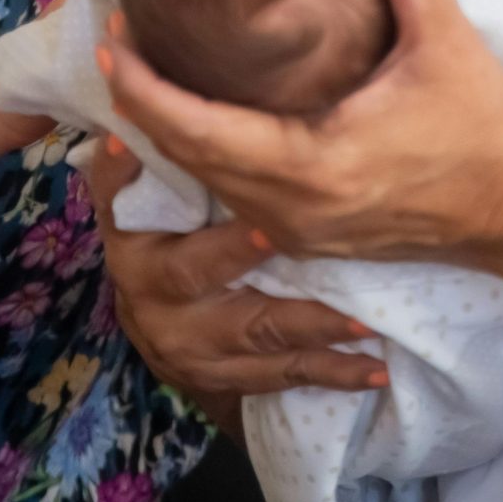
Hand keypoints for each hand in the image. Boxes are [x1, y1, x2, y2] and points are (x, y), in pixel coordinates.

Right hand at [83, 136, 385, 405]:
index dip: (227, 248)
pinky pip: (283, 378)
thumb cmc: (150, 232)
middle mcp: (164, 314)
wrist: (147, 313)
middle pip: (231, 312)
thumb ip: (126, 167)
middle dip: (289, 307)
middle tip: (345, 298)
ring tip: (369, 328)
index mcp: (140, 262)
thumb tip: (128, 122)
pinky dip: (332, 375)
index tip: (272, 228)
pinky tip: (376, 371)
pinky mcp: (227, 379)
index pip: (181, 254)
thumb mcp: (126, 200)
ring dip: (318, 337)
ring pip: (264, 346)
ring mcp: (196, 355)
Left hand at [100, 0, 502, 269]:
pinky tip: (189, 117)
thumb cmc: (481, 127)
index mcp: (314, 164)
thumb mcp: (448, 44)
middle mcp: (291, 209)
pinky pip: (228, 196)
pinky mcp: (304, 237)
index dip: (145, 87)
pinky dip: (200, 155)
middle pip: (185, 157)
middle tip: (114, 41)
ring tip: (138, 72)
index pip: (199, 129)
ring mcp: (294, 231)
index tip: (114, 38)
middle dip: (141, 102)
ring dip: (166, 131)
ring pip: (203, 182)